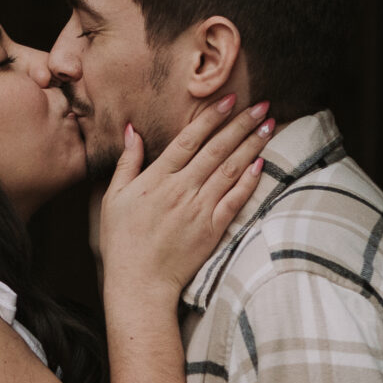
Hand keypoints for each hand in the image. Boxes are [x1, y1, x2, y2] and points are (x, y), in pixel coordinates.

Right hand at [88, 96, 272, 304]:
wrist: (139, 283)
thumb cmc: (122, 241)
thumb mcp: (114, 198)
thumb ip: (127, 162)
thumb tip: (133, 130)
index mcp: (157, 179)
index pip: (189, 140)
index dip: (210, 118)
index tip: (229, 100)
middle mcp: (182, 190)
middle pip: (217, 150)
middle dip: (241, 124)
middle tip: (262, 104)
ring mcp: (199, 210)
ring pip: (231, 170)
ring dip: (252, 146)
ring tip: (269, 126)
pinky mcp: (212, 229)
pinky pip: (235, 200)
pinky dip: (250, 181)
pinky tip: (262, 164)